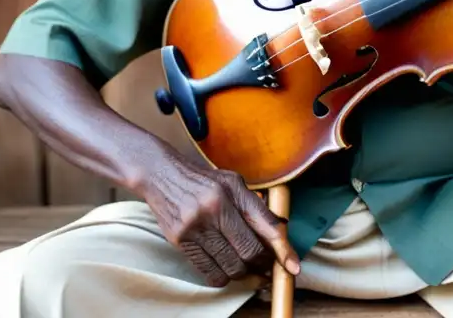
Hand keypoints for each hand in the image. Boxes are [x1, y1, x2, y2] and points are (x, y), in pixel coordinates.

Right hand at [140, 154, 300, 287]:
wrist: (160, 175)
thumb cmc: (202, 179)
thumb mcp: (233, 182)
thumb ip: (256, 205)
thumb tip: (280, 227)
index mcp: (230, 193)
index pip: (263, 227)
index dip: (281, 249)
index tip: (292, 265)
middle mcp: (213, 210)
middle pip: (248, 252)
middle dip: (262, 264)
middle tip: (267, 267)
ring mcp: (195, 228)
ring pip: (230, 266)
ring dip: (244, 273)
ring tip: (247, 268)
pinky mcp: (180, 241)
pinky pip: (208, 271)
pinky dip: (222, 276)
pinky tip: (227, 270)